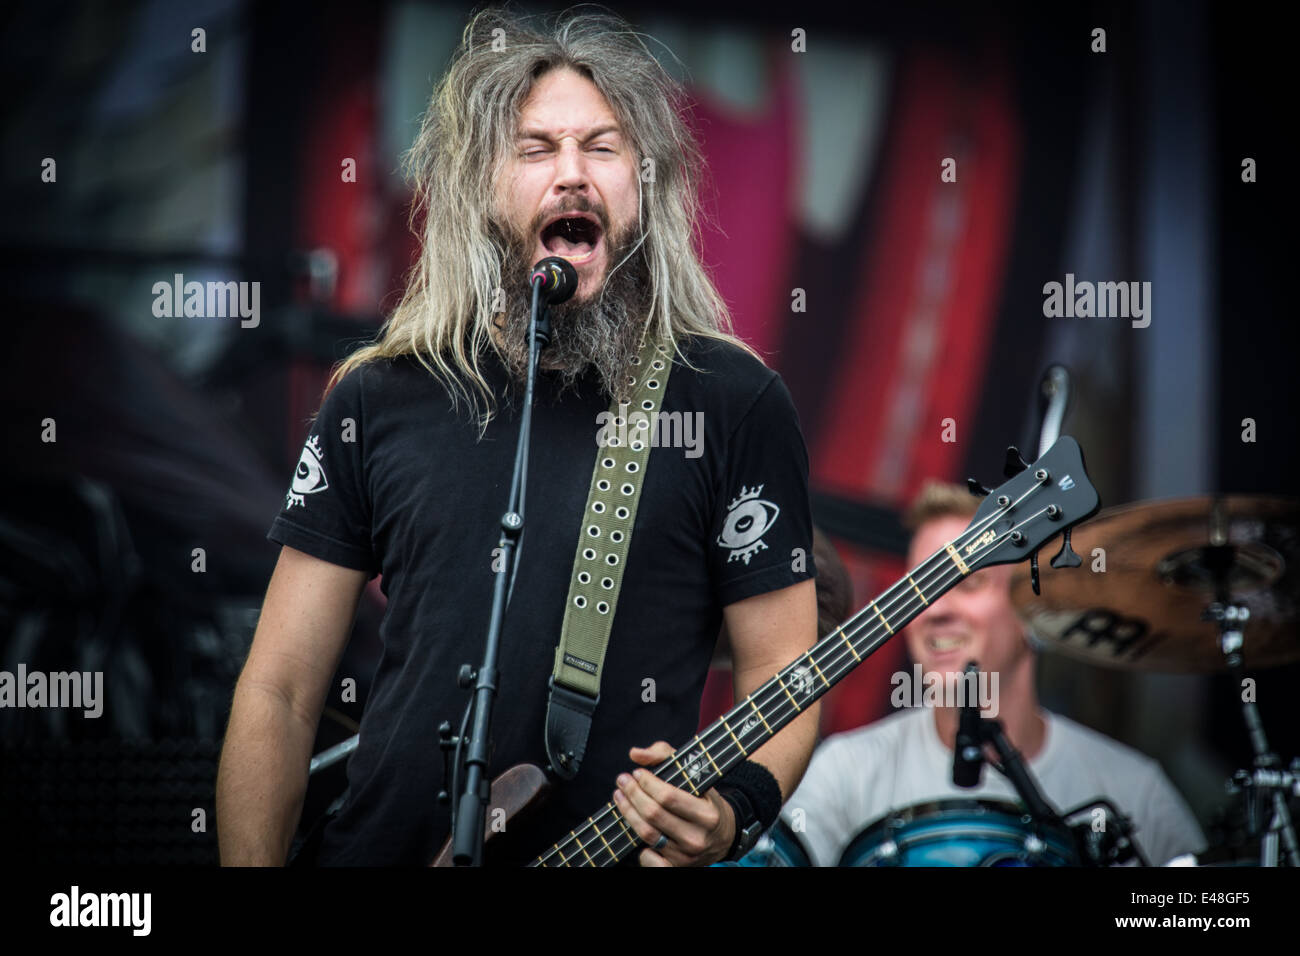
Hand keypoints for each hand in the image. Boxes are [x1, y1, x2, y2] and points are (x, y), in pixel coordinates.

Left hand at [612, 740, 735, 866]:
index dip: (647, 783)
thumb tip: (636, 754)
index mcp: (706, 814)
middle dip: (632, 794)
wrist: (724, 837)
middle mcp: (697, 837)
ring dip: (628, 812)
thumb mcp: (695, 775)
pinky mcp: (675, 868)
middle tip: (622, 781)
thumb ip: (665, 755)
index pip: (668, 796)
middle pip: (653, 814)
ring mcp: (685, 856)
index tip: (636, 773)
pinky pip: (648, 860)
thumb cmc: (704, 801)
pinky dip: (639, 846)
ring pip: (647, 833)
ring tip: (620, 797)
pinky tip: (636, 829)